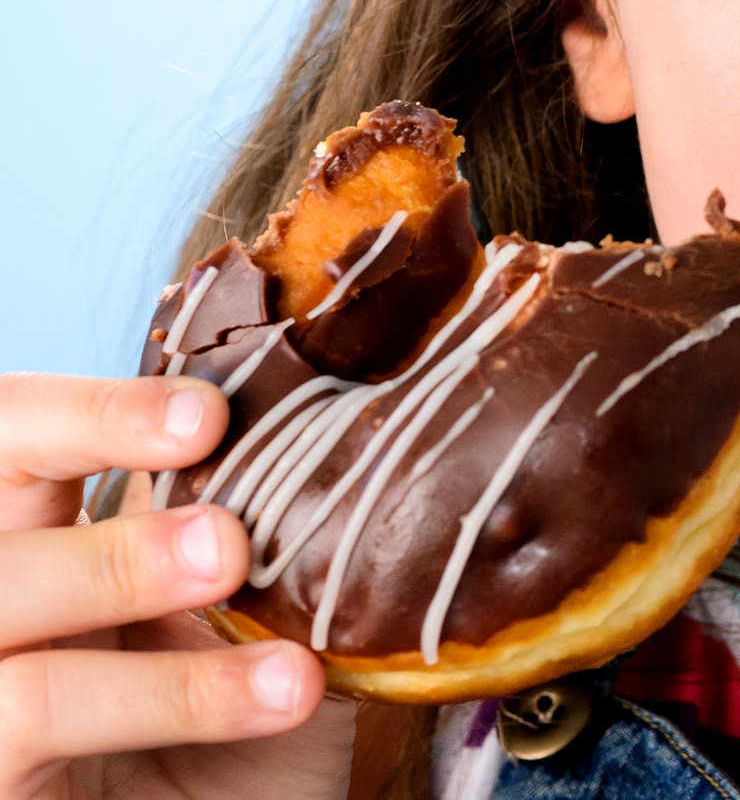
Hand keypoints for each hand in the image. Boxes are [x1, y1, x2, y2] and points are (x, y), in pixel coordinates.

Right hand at [0, 372, 353, 799]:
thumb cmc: (239, 735)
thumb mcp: (244, 616)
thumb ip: (238, 522)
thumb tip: (303, 415)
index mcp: (34, 538)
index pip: (15, 436)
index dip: (88, 412)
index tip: (206, 415)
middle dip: (100, 501)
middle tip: (227, 536)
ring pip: (0, 607)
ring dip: (124, 583)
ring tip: (242, 580)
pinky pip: (35, 717)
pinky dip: (174, 693)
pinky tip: (284, 688)